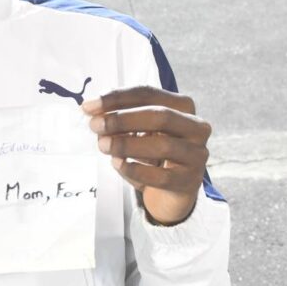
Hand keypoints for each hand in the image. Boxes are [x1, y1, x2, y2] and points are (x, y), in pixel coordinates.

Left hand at [82, 86, 211, 225]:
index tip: (89, 106)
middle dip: (123, 119)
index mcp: (183, 106)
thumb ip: (118, 118)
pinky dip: (135, 169)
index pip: (149, 94)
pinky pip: (161, 176)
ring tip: (103, 145)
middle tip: (95, 125)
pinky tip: (118, 164)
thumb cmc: (151, 153)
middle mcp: (196, 127)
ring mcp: (197, 154)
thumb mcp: (136, 130)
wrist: (169, 191)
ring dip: (127, 144)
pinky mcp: (190, 181)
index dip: (117, 98)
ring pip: (163, 146)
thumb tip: (91, 110)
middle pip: (160, 116)